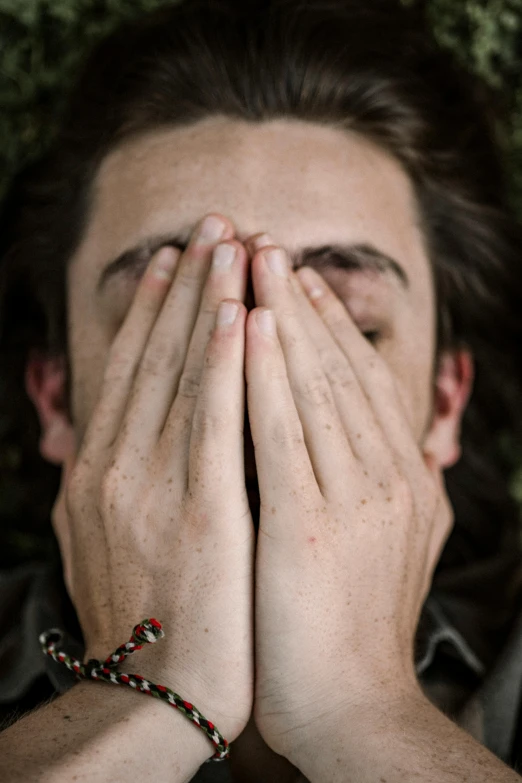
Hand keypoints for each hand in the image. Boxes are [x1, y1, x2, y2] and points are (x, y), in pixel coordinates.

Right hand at [52, 214, 254, 746]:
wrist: (150, 696)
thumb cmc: (141, 619)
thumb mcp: (103, 542)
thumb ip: (110, 483)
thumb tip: (111, 438)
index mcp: (97, 472)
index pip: (128, 371)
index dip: (151, 310)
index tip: (176, 261)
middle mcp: (116, 466)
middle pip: (154, 356)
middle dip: (184, 285)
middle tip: (211, 224)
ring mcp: (153, 486)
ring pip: (183, 375)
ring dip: (208, 304)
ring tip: (230, 246)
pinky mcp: (200, 511)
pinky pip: (213, 422)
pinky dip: (225, 364)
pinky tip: (242, 316)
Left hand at [244, 237, 452, 763]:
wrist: (350, 708)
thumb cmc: (352, 628)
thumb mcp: (386, 545)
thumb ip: (381, 485)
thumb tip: (378, 438)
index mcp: (406, 482)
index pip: (364, 384)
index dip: (332, 327)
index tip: (300, 282)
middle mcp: (390, 479)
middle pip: (341, 370)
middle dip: (303, 303)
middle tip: (271, 244)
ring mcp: (354, 499)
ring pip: (314, 386)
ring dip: (282, 317)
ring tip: (255, 261)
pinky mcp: (309, 525)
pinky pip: (282, 431)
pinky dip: (264, 374)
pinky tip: (244, 325)